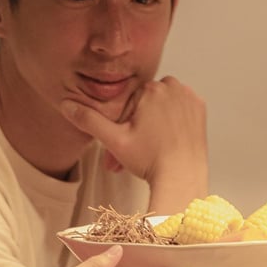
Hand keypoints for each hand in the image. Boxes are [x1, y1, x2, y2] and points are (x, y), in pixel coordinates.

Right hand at [60, 76, 207, 210]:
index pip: (128, 100)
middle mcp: (173, 88)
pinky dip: (170, 118)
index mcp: (150, 89)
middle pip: (145, 102)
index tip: (121, 141)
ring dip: (151, 119)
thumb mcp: (113, 140)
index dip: (121, 122)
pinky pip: (178, 106)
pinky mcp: (199, 109)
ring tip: (149, 144)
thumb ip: (89, 120)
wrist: (181, 178)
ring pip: (160, 103)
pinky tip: (164, 137)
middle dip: (135, 124)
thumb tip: (67, 105)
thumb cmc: (151, 160)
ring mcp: (188, 98)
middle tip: (133, 149)